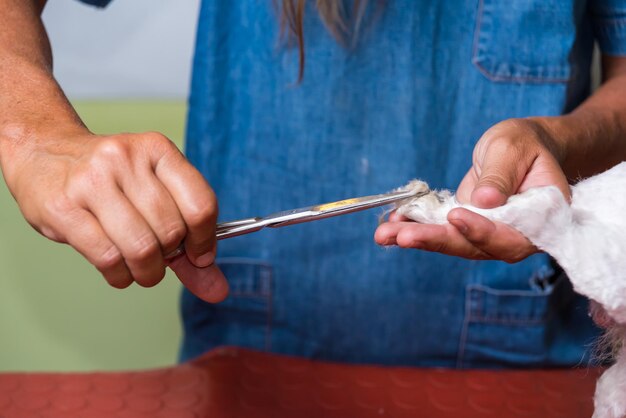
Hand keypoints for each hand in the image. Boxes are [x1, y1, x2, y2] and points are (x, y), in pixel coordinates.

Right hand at [0, 127, 227, 301]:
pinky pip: (108, 258)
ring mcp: (92, 180)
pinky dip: (120, 276)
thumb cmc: (109, 180)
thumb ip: (190, 241)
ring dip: (147, 272)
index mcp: (158, 150)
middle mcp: (126, 159)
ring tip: (140, 269)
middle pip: (171, 231)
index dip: (205, 241)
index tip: (198, 256)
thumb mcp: (154, 194)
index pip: (200, 205)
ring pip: (141, 248)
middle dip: (170, 258)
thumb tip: (218, 290)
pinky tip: (117, 269)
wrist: (42, 152)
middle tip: (158, 258)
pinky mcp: (63, 207)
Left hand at [375, 118, 570, 262]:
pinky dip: (414, 228)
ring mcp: (488, 233)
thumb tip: (484, 201)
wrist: (518, 148)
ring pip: (453, 242)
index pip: (514, 235)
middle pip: (476, 246)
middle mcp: (515, 234)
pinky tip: (390, 226)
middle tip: (403, 236)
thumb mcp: (512, 148)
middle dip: (436, 240)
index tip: (457, 217)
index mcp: (542, 216)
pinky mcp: (466, 227)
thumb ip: (501, 174)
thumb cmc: (523, 144)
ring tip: (384, 234)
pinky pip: (441, 231)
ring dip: (417, 238)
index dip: (484, 231)